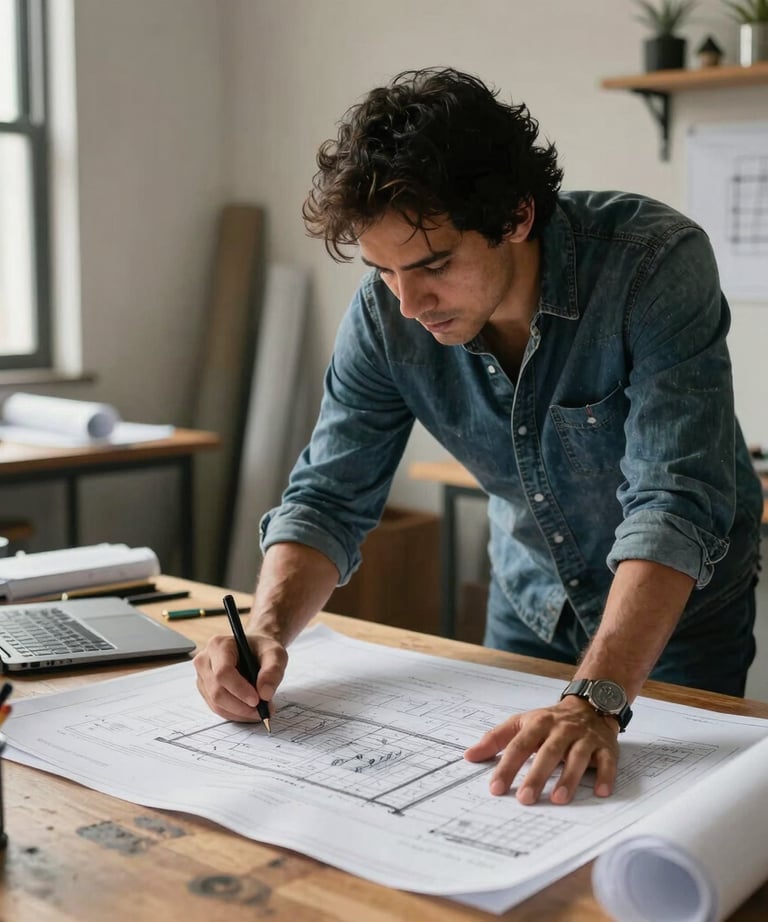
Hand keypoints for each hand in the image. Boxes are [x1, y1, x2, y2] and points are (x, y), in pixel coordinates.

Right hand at [193, 632, 287, 722]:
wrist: (255, 650)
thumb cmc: (262, 649)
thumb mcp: (275, 653)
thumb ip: (272, 671)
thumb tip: (265, 694)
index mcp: (218, 645)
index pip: (223, 672)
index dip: (239, 689)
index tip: (257, 700)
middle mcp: (205, 660)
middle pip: (217, 691)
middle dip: (241, 706)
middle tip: (263, 710)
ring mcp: (203, 677)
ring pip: (217, 704)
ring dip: (240, 713)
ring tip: (260, 711)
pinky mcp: (205, 691)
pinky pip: (218, 709)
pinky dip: (236, 714)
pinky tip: (250, 711)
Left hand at [463, 696, 619, 804]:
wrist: (590, 705)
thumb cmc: (550, 721)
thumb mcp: (521, 723)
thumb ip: (496, 739)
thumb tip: (469, 756)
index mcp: (539, 723)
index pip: (519, 745)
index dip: (507, 766)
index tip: (496, 788)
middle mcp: (562, 729)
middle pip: (548, 752)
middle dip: (537, 775)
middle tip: (525, 799)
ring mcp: (586, 738)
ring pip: (578, 757)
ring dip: (569, 778)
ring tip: (558, 799)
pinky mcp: (606, 747)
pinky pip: (607, 762)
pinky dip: (606, 776)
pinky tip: (601, 792)